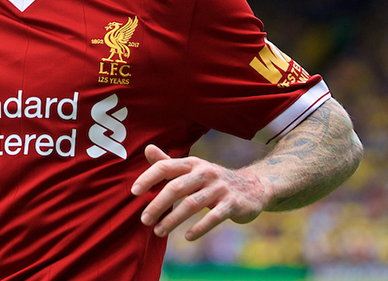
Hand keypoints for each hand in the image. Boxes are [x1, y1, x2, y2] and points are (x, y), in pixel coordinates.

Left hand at [130, 144, 269, 240]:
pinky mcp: (232, 204)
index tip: (134, 192)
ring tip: (158, 232)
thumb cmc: (213, 180)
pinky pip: (214, 217)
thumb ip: (169, 163)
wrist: (254, 187)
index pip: (165, 167)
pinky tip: (187, 237)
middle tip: (143, 220)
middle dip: (157, 205)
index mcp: (192, 163)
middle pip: (176, 187)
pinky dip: (199, 228)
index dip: (148, 178)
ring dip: (173, 220)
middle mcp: (205, 173)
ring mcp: (220, 188)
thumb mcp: (192, 168)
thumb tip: (147, 149)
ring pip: (192, 204)